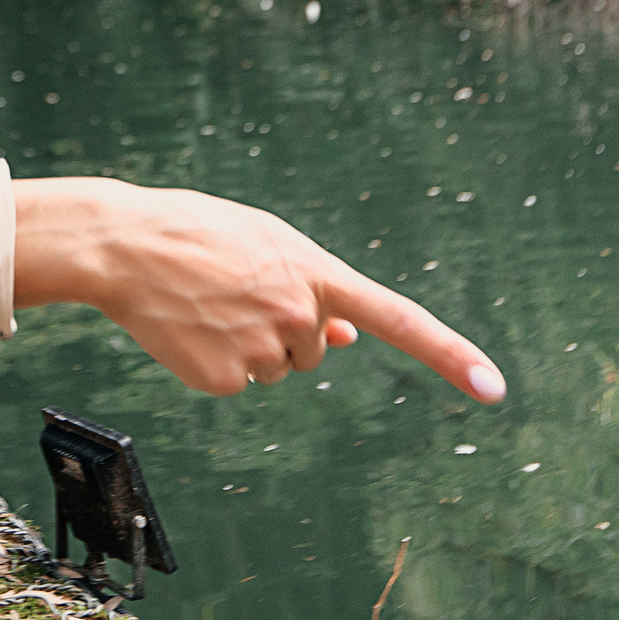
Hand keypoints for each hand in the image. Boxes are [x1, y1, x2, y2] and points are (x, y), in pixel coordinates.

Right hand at [11, 178, 505, 404]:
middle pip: (314, 349)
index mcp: (317, 272)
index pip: (400, 318)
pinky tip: (189, 328)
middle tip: (233, 289)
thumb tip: (348, 335)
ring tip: (207, 302)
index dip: (450, 354)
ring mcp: (262, 352)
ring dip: (247, 344)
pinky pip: (237, 383)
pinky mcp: (224, 380)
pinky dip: (214, 363)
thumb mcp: (266, 241)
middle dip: (282, 327)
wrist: (124, 245)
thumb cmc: (196, 231)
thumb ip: (313, 284)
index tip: (495, 388)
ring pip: (275, 370)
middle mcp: (299, 315)